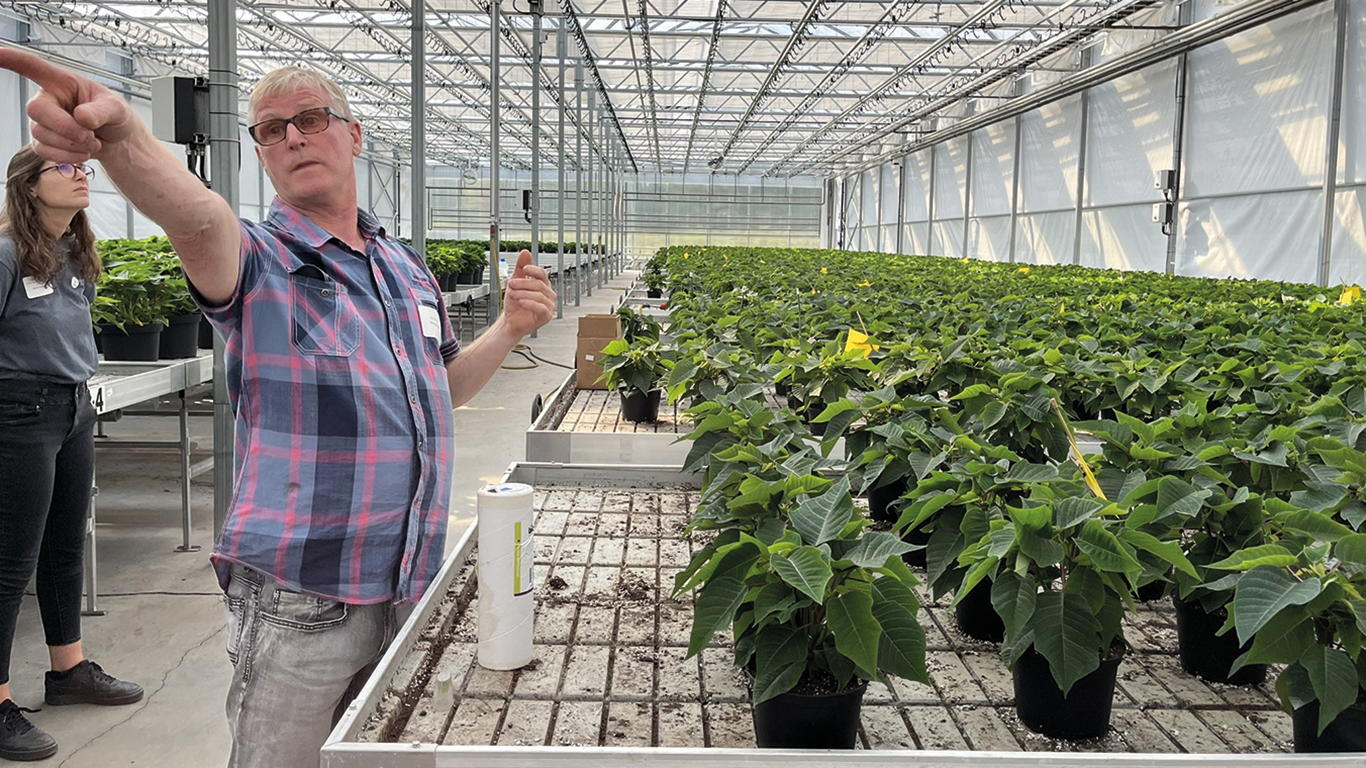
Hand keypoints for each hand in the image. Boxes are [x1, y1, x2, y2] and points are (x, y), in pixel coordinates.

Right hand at [0, 49, 135, 161]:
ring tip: (92, 142)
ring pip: (42, 135)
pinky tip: (83, 152)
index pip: (33, 67)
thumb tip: (82, 117)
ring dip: (71, 145)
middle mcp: (47, 99)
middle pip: (36, 111)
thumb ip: (102, 111)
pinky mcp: (44, 141)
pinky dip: (67, 157)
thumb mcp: (116, 108)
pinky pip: (44, 152)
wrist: (117, 140)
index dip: (13, 59)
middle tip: (90, 136)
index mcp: (62, 82)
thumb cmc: (114, 116)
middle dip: (66, 129)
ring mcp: (43, 122)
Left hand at [501, 250, 555, 338]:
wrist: (511, 321)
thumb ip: (520, 268)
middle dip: (523, 283)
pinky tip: (520, 302)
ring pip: (538, 295)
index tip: (524, 269)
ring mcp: (549, 305)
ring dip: (523, 293)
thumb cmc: (515, 304)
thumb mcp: (515, 282)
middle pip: (539, 284)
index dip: (533, 270)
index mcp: (543, 285)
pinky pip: (540, 307)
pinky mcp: (546, 316)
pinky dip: (529, 303)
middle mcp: (548, 294)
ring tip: (512, 295)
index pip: (542, 273)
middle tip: (511, 284)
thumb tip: (525, 252)